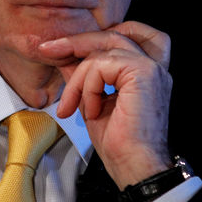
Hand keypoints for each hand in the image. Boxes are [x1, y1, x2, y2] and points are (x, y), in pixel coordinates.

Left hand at [37, 21, 173, 189]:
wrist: (134, 167)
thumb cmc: (119, 144)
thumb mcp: (92, 100)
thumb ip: (83, 76)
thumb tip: (63, 56)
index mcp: (144, 71)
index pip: (121, 35)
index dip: (91, 38)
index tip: (60, 48)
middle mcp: (153, 65)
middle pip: (112, 34)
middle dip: (76, 42)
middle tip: (48, 50)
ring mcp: (151, 67)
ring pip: (103, 50)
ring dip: (78, 77)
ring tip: (70, 104)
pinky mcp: (144, 73)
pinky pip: (102, 65)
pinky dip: (89, 86)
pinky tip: (91, 110)